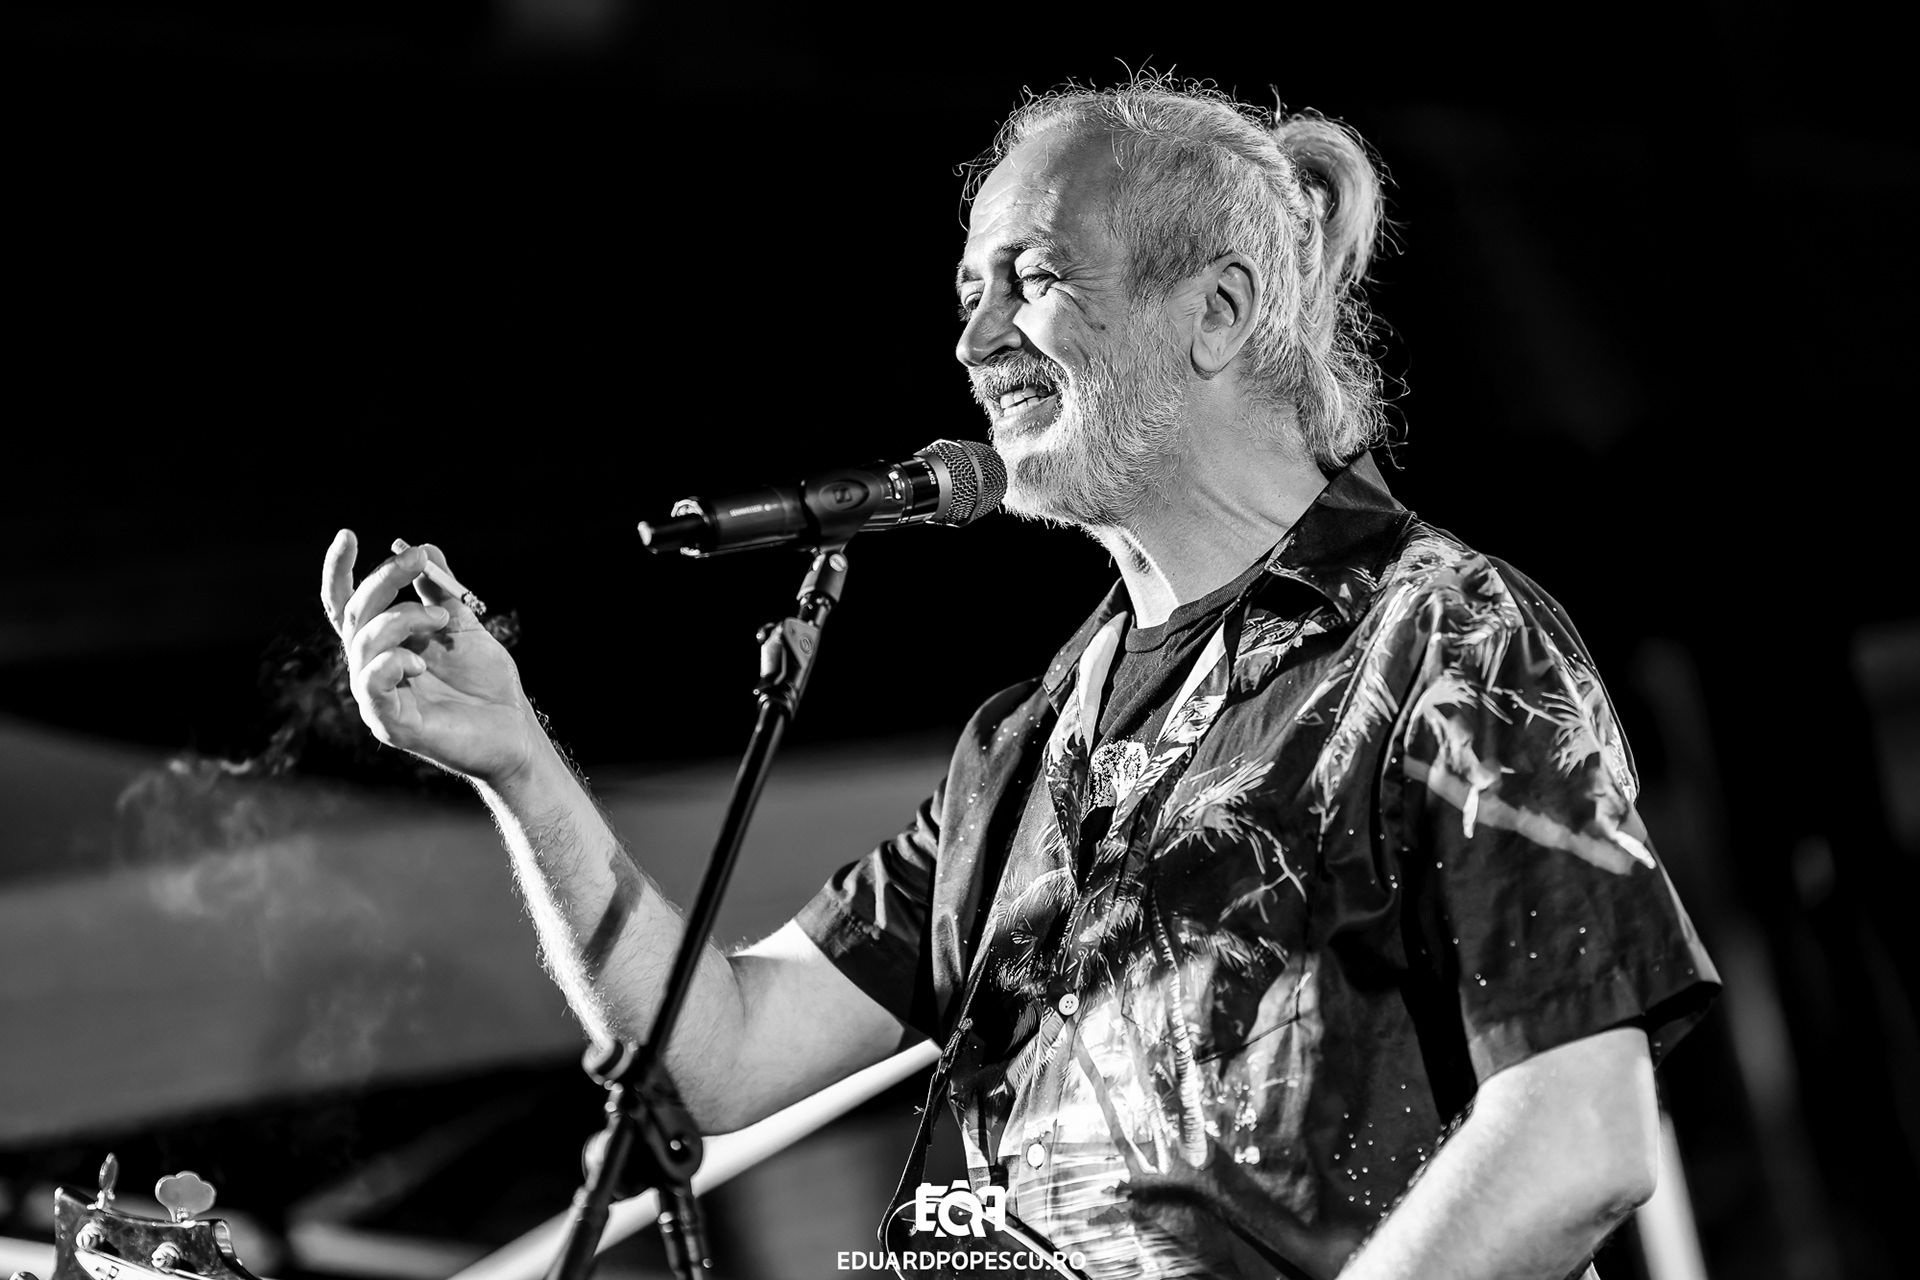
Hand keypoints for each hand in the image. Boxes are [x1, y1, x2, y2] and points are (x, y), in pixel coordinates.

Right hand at [322, 529, 540, 786]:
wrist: (514, 729)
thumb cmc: (486, 683)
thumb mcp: (462, 626)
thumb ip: (440, 592)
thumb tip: (424, 549)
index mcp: (385, 645)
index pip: (347, 605)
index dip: (340, 571)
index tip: (348, 534)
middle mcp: (373, 668)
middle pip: (356, 614)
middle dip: (385, 580)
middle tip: (418, 561)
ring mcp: (378, 697)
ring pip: (365, 643)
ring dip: (402, 618)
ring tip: (440, 620)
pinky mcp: (392, 724)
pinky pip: (373, 686)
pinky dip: (391, 663)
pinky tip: (419, 661)